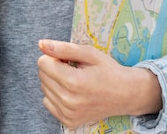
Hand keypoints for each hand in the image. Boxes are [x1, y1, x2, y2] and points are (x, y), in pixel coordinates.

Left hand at [37, 40, 162, 128]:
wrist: (125, 94)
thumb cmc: (108, 71)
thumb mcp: (89, 53)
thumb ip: (63, 48)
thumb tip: (41, 44)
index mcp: (74, 82)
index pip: (43, 63)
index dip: (55, 56)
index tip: (68, 59)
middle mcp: (69, 100)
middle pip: (42, 75)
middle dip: (54, 67)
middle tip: (73, 68)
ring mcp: (68, 113)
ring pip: (44, 88)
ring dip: (55, 81)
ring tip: (74, 80)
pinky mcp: (68, 121)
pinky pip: (47, 102)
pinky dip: (55, 95)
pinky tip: (71, 92)